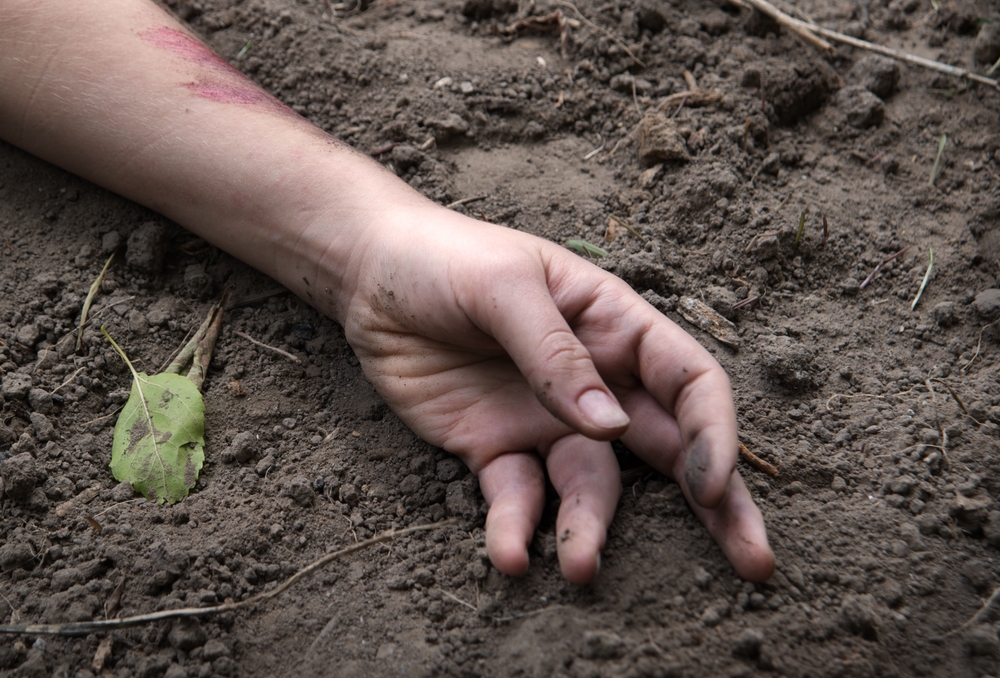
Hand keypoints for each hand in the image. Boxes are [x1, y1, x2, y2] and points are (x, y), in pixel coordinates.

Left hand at [339, 203, 773, 583]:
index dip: (713, 433)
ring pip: (592, 486)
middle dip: (715, 505)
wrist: (370, 275)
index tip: (711, 484)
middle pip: (669, 448)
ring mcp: (546, 420)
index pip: (689, 382)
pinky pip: (518, 497)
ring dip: (591, 528)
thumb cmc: (445, 259)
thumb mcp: (503, 287)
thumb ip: (554, 354)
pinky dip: (517, 529)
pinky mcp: (494, 449)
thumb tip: (608, 426)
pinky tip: (509, 555)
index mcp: (613, 326)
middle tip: (754, 562)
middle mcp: (594, 381)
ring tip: (578, 568)